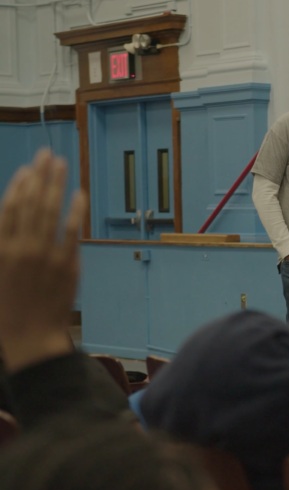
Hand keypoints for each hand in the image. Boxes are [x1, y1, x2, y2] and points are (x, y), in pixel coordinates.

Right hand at [0, 149, 85, 372]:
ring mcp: (45, 255)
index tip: (28, 168)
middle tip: (49, 154)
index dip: (19, 184)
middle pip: (31, 202)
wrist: (29, 335)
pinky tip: (79, 194)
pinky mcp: (67, 265)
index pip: (9, 207)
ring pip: (51, 211)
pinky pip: (72, 231)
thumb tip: (12, 211)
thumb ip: (3, 243)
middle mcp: (20, 247)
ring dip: (57, 184)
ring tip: (63, 164)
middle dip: (41, 175)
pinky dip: (76, 210)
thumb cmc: (7, 306)